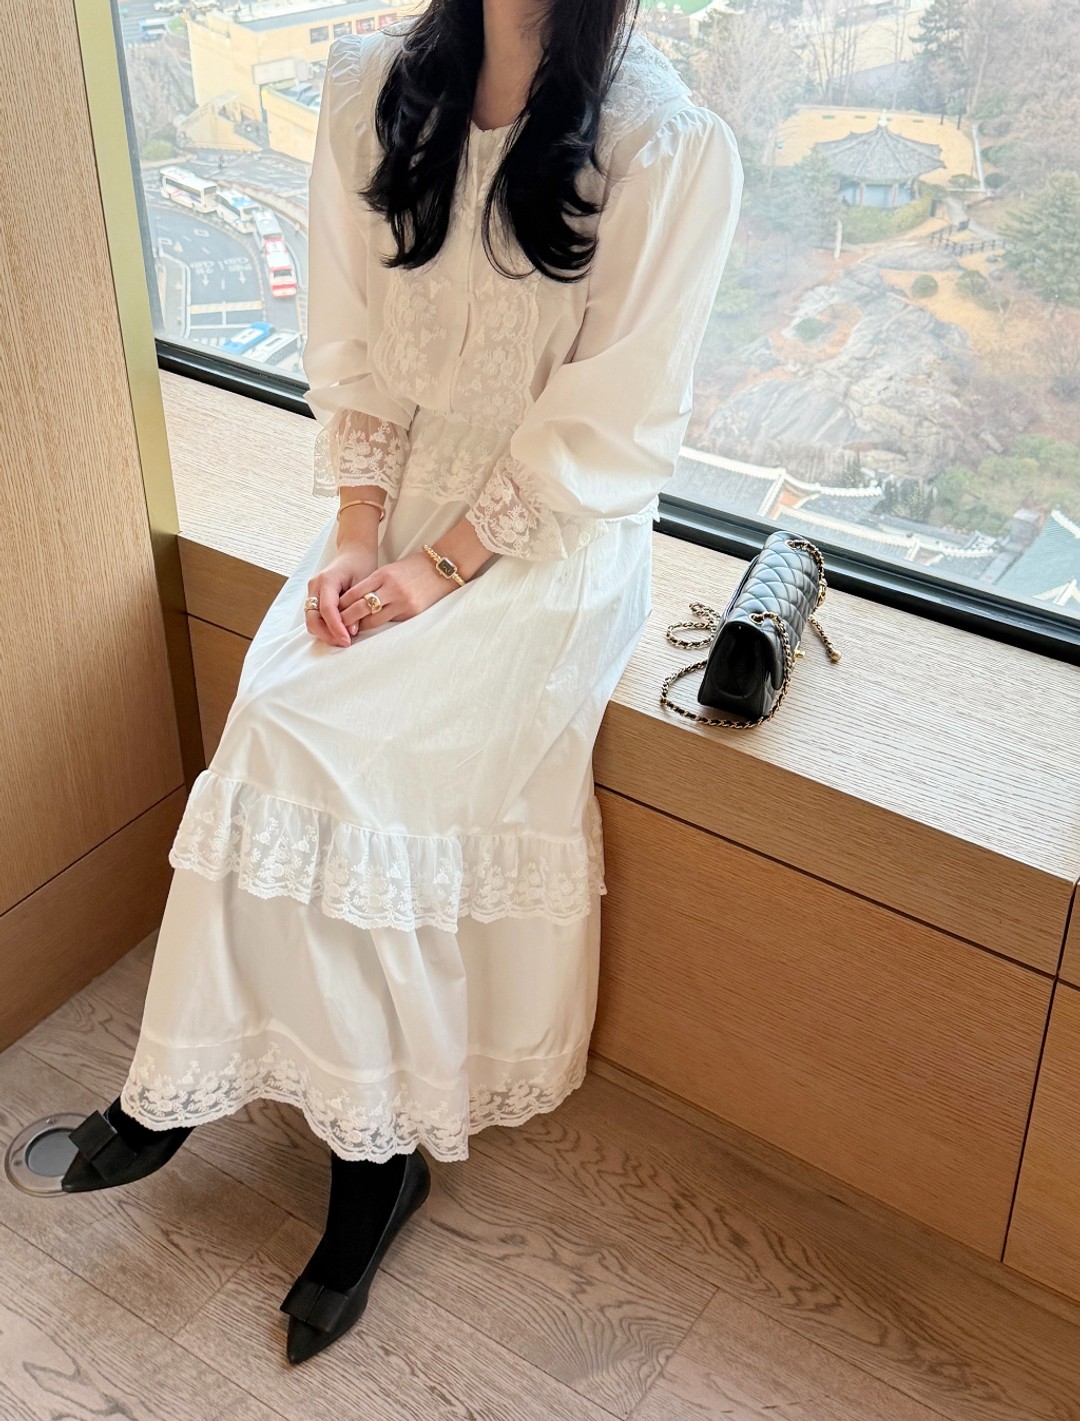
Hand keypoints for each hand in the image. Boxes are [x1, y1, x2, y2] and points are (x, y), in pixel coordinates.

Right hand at [304, 545, 379, 646]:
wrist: (354, 553)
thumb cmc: (361, 565)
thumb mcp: (363, 584)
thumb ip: (356, 606)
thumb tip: (351, 630)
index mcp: (327, 580)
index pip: (327, 609)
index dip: (335, 627)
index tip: (347, 640)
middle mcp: (315, 586)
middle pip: (313, 618)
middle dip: (327, 634)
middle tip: (344, 643)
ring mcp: (312, 592)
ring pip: (311, 620)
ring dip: (325, 633)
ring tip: (343, 640)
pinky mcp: (314, 597)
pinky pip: (315, 617)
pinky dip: (324, 627)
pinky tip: (339, 632)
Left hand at [338, 549, 460, 634]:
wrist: (441, 568)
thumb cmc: (413, 568)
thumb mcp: (390, 570)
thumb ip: (374, 584)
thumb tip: (354, 602)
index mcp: (383, 575)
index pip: (354, 593)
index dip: (341, 605)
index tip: (333, 613)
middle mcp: (391, 589)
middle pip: (360, 608)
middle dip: (346, 619)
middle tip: (337, 627)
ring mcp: (403, 602)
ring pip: (373, 620)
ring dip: (361, 626)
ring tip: (352, 630)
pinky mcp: (412, 613)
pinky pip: (390, 622)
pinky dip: (380, 625)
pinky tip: (373, 629)